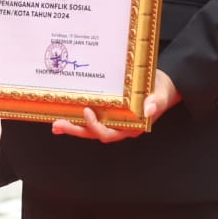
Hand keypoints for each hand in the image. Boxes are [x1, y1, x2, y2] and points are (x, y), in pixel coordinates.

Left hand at [51, 69, 180, 141]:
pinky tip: (62, 113)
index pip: (110, 133)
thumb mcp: (161, 93)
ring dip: (72, 127)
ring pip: (89, 129)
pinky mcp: (107, 113)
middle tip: (58, 124)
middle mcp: (120, 127)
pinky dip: (76, 118)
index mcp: (133, 126)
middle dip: (76, 130)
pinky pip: (90, 119)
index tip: (87, 111)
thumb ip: (156, 101)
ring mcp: (112, 121)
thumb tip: (146, 110)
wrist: (162, 85)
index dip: (96, 126)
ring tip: (55, 124)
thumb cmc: (161, 89)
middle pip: (95, 134)